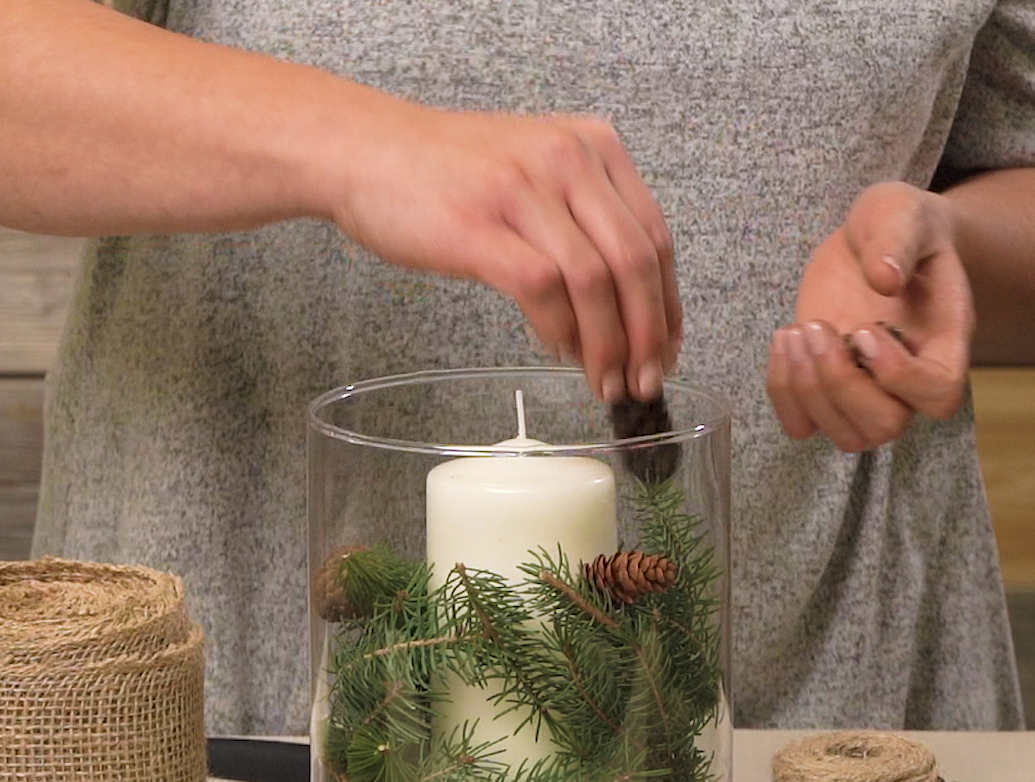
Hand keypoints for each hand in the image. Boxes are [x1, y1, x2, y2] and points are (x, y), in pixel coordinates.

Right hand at [329, 101, 681, 402]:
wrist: (366, 152)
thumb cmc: (446, 174)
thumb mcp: (534, 174)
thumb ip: (581, 223)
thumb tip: (618, 309)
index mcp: (591, 146)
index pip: (654, 236)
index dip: (668, 305)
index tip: (666, 350)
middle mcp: (567, 159)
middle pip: (635, 261)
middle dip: (647, 335)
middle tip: (645, 381)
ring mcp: (524, 191)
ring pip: (595, 282)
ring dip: (607, 345)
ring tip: (605, 382)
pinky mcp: (481, 227)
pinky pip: (543, 288)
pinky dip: (559, 330)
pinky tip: (560, 352)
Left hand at [766, 181, 974, 451]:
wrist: (868, 242)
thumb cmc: (895, 228)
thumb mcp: (900, 213)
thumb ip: (897, 240)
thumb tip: (884, 278)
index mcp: (944, 343)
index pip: (938, 395)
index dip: (898, 377)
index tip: (864, 330)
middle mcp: (908, 382)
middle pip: (883, 427)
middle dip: (839, 383)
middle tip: (816, 326)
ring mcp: (865, 394)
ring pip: (845, 435)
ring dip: (807, 390)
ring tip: (795, 331)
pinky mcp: (824, 393)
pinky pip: (802, 425)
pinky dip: (783, 392)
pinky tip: (783, 339)